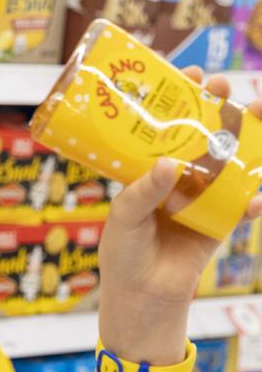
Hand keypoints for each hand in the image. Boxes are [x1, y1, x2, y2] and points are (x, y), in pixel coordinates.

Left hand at [97, 67, 261, 362]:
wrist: (142, 297)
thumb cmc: (123, 256)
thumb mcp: (122, 221)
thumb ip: (142, 193)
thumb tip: (170, 164)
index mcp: (148, 173)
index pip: (164, 127)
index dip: (177, 99)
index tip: (188, 73)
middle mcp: (177, 180)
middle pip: (202, 135)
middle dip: (216, 108)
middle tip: (222, 86)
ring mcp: (201, 199)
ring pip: (229, 162)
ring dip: (247, 137)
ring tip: (256, 112)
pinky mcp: (219, 223)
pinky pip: (241, 206)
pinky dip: (252, 199)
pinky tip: (254, 197)